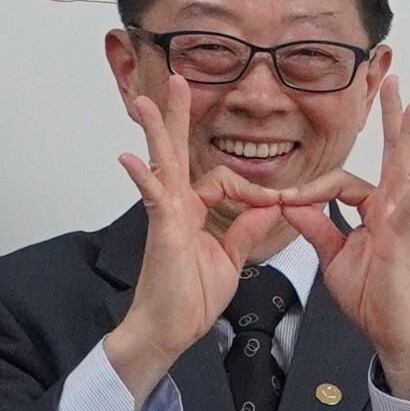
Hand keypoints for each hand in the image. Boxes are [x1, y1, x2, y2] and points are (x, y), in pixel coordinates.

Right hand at [98, 71, 302, 395]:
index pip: (223, 179)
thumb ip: (247, 229)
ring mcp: (166, 216)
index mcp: (195, 212)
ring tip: (142, 101)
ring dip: (154, 131)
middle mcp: (177, 207)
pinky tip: (129, 159)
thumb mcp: (231, 259)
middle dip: (176, 116)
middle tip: (175, 80)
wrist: (168, 330)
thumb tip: (269, 205)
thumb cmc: (191, 298)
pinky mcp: (162, 231)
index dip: (253, 187)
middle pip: (177, 152)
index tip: (280, 201)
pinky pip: (152, 199)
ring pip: (161, 164)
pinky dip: (142, 178)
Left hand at [235, 74, 409, 396]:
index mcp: (372, 213)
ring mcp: (400, 221)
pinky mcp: (403, 238)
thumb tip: (292, 203)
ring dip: (408, 135)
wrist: (394, 332)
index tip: (280, 200)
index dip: (308, 188)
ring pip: (402, 169)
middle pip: (389, 156)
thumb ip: (317, 227)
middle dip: (390, 119)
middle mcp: (389, 209)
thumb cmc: (372, 298)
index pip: (338, 184)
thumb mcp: (333, 257)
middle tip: (393, 81)